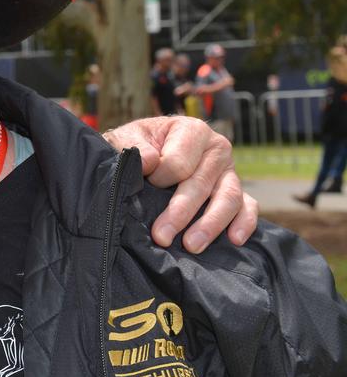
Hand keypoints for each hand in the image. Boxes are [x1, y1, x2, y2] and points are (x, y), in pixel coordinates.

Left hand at [103, 115, 255, 252]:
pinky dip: (244, 223)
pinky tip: (234, 240)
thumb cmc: (137, 146)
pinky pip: (248, 207)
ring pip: (229, 198)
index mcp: (192, 130)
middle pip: (202, 184)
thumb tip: (149, 161)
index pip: (179, 162)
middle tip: (161, 236)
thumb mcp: (127, 139)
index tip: (147, 186)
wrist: (146, 153)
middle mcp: (217, 148)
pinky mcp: (238, 191)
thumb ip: (134, 147)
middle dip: (180, 212)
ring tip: (192, 246)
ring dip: (210, 224)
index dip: (161, 179)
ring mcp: (229, 172)